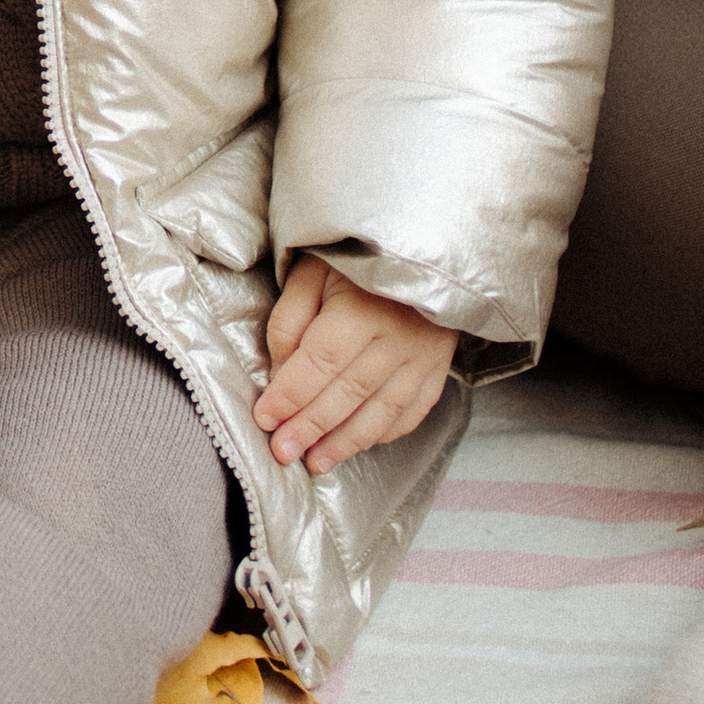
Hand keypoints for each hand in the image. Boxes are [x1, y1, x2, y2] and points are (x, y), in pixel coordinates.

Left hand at [253, 259, 460, 474]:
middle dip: (311, 427)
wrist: (423, 241)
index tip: (265, 419)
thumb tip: (280, 373)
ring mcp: (423, 355)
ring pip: (381, 410)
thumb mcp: (312, 270)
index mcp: (361, 307)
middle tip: (283, 451)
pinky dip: (385, 433)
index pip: (319, 363)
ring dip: (346, 442)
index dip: (290, 395)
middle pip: (348, 393)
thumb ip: (291, 320)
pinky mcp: (438, 366)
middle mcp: (397, 336)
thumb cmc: (356, 256)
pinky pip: (413, 410)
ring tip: (316, 462)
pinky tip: (360, 444)